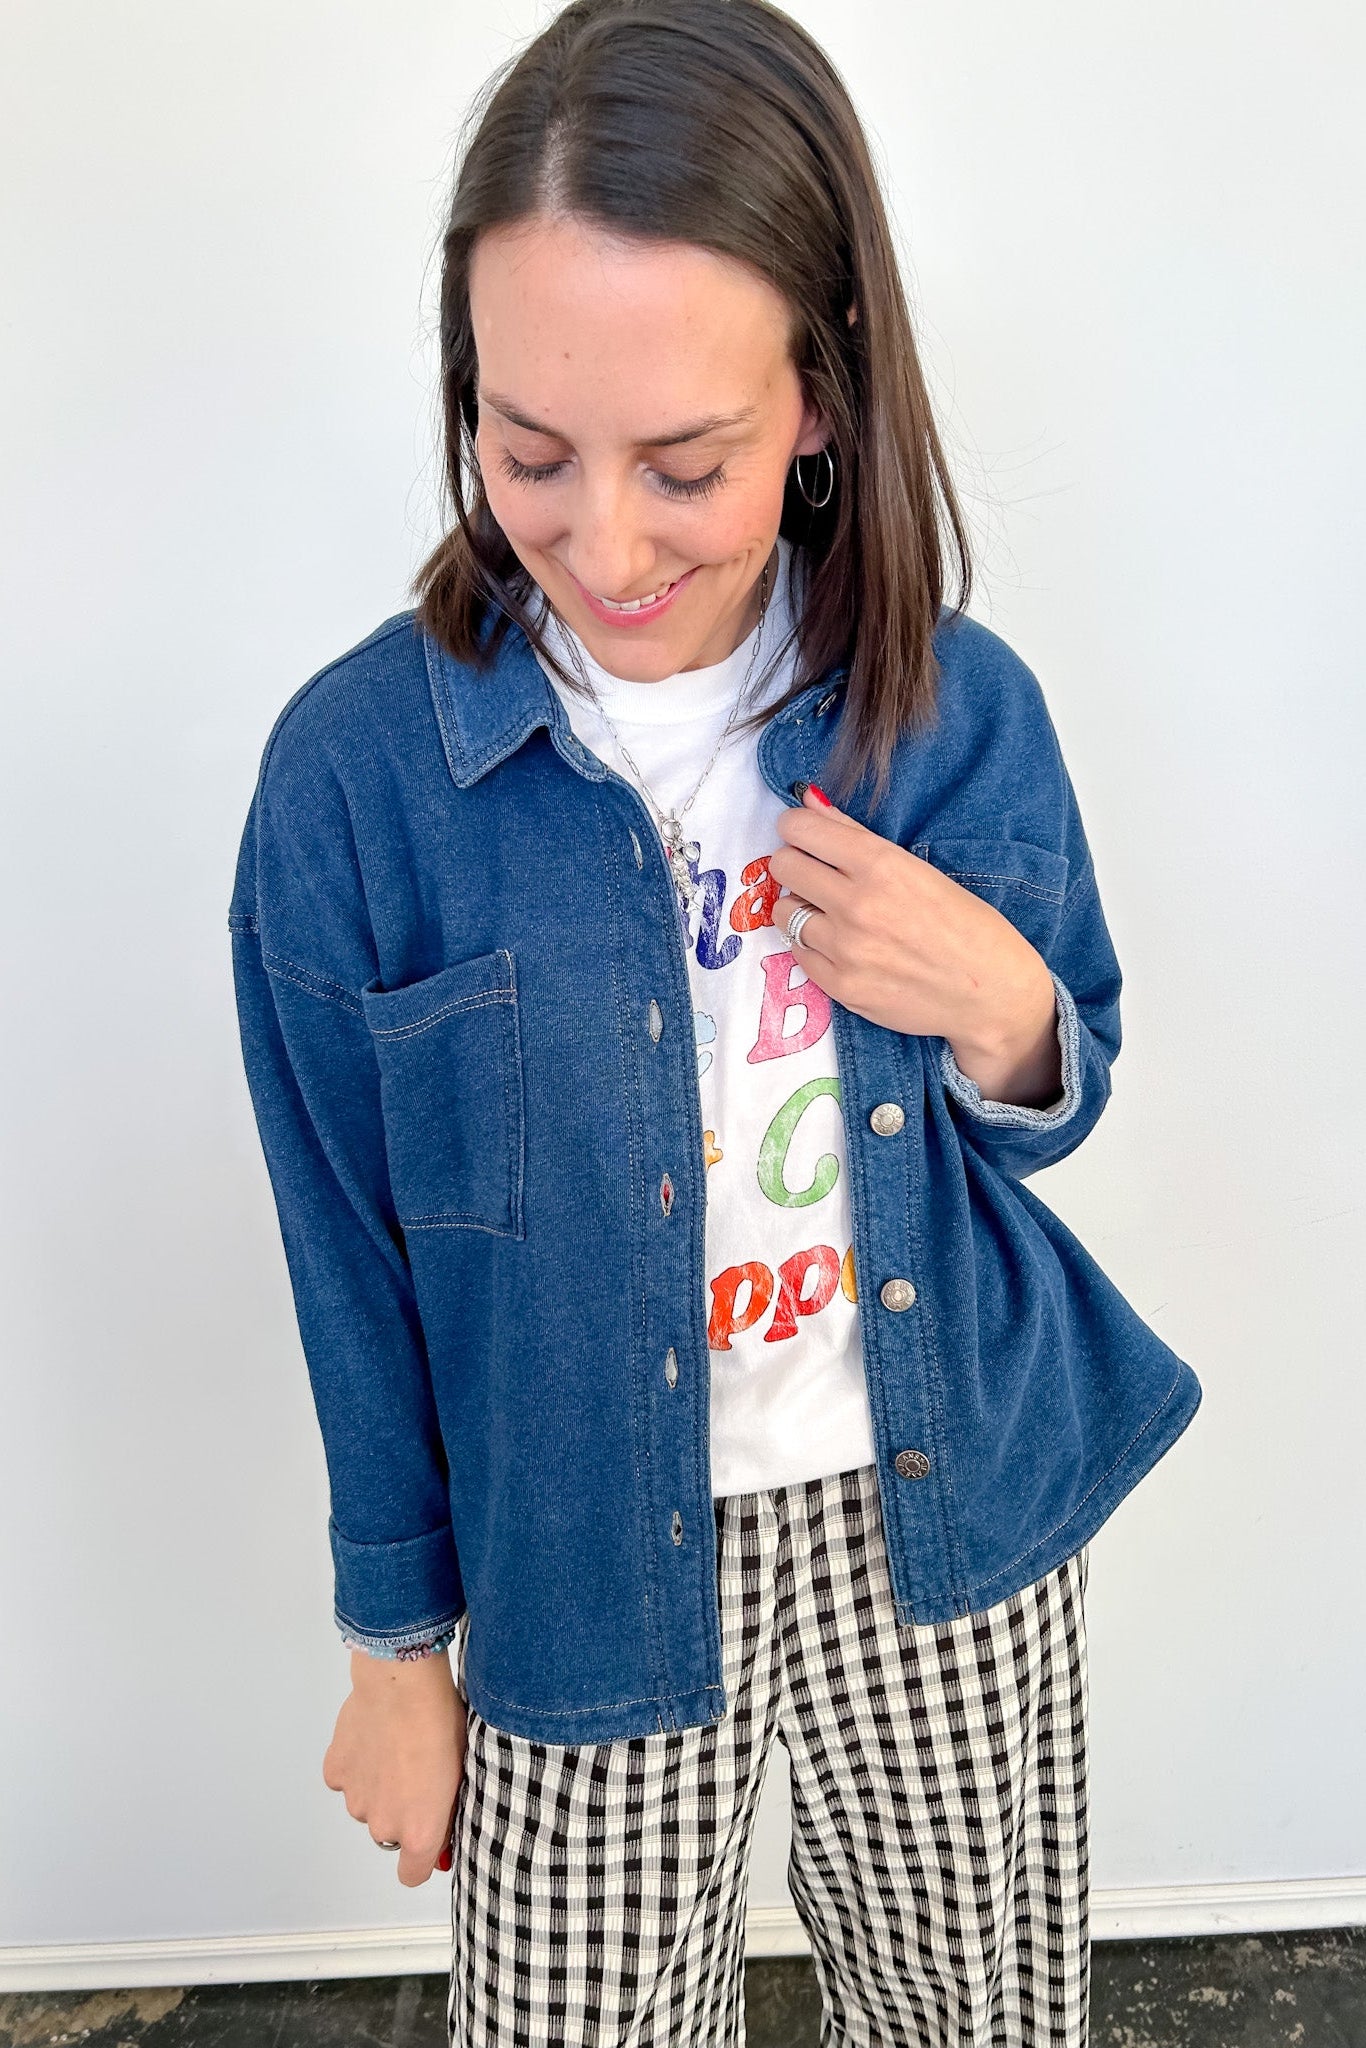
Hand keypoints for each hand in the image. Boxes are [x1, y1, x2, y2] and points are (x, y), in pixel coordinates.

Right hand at [322, 1647, 467, 1886]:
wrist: (403, 1685)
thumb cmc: (442, 1723)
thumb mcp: (461, 1770)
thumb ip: (446, 1808)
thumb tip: (439, 1827)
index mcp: (420, 1832)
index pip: (412, 1874)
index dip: (419, 1859)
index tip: (426, 1837)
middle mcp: (383, 1825)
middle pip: (389, 1831)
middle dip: (400, 1810)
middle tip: (415, 1772)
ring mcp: (355, 1800)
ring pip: (366, 1803)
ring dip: (376, 1786)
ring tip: (394, 1747)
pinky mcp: (335, 1773)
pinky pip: (346, 1778)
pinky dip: (355, 1764)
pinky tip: (371, 1737)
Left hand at [768, 785, 1063, 1107]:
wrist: (991, 994)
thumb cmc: (966, 925)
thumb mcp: (920, 870)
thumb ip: (857, 837)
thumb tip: (810, 802)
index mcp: (882, 865)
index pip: (800, 830)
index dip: (796, 828)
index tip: (803, 835)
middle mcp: (858, 904)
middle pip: (783, 866)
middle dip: (794, 864)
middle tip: (814, 874)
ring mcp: (846, 949)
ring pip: (784, 912)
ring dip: (800, 907)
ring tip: (830, 914)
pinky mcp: (841, 986)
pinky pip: (798, 953)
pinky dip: (812, 945)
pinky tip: (840, 945)